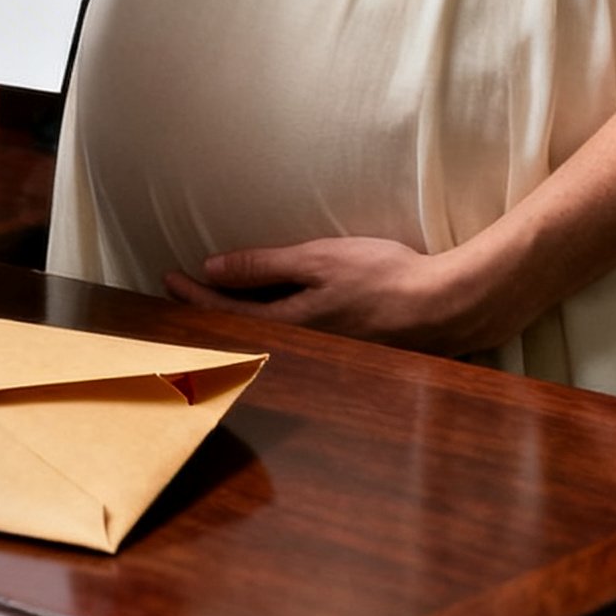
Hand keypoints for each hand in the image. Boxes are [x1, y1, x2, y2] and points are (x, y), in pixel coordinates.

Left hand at [162, 235, 508, 355]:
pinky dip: (265, 330)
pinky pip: (291, 342)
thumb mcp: (316, 260)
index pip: (225, 314)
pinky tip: (261, 319)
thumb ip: (263, 267)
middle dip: (205, 318)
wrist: (448, 305)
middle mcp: (303, 348)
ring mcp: (326, 355)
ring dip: (233, 325)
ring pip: (264, 342)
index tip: (167, 278)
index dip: (193, 297)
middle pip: (240, 335)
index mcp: (291, 325)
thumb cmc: (383, 276)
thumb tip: (211, 269)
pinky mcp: (345, 353)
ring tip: (206, 307)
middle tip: (175, 299)